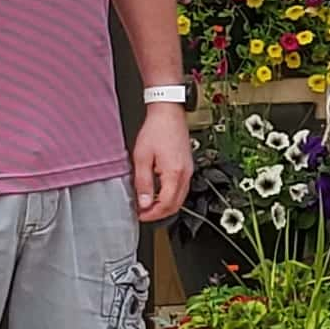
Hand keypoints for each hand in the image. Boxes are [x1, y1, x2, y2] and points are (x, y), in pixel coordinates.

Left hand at [129, 100, 193, 224]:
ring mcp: (188, 170)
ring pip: (180, 198)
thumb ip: (143, 183)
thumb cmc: (157, 130)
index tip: (141, 214)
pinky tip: (159, 193)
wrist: (168, 113)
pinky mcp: (187, 167)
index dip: (152, 214)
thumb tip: (144, 202)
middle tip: (144, 213)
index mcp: (174, 173)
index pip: (166, 204)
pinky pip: (181, 188)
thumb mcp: (142, 158)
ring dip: (165, 205)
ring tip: (149, 204)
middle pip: (176, 205)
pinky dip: (170, 196)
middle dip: (159, 213)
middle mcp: (185, 174)